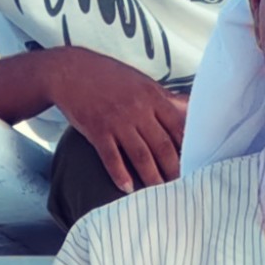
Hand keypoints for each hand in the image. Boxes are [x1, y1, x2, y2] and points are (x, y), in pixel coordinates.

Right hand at [49, 49, 187, 190]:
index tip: (195, 163)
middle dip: (174, 169)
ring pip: (141, 155)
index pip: (178, 126)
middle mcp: (137, 109)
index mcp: (152, 96)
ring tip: (159, 193)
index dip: (189, 147)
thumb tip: (191, 109)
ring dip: (151, 177)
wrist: (70, 71)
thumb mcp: (141, 81)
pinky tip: (127, 189)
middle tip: (181, 186)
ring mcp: (116, 121)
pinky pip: (111, 158)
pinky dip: (120, 175)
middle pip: (163, 145)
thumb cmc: (109, 76)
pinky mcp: (97, 130)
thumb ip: (165, 98)